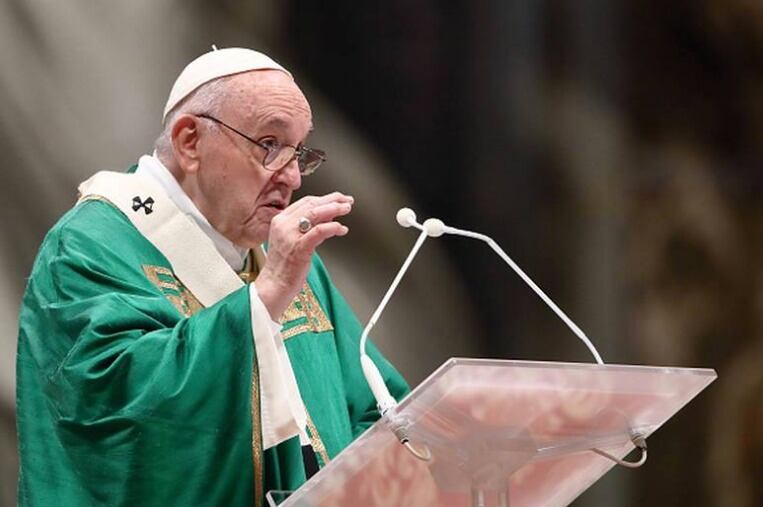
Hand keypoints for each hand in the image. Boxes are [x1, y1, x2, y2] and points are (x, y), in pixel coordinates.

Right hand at [254, 192, 352, 318]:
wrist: (274, 285)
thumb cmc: (284, 266)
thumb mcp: (293, 240)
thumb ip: (307, 227)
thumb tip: (328, 216)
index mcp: (280, 220)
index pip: (305, 202)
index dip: (325, 198)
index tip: (338, 199)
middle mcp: (284, 225)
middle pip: (312, 204)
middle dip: (333, 200)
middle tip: (347, 201)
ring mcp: (290, 236)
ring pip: (315, 214)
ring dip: (334, 209)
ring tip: (346, 209)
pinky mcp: (299, 248)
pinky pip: (319, 231)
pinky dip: (332, 227)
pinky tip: (341, 228)